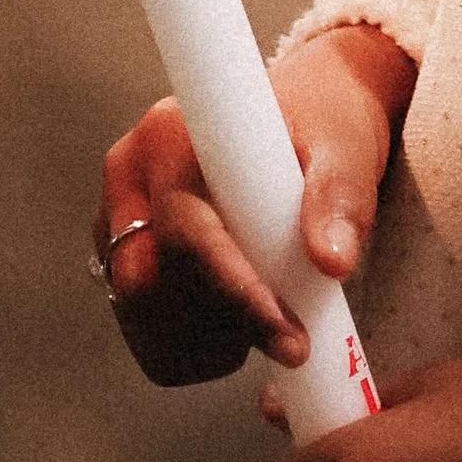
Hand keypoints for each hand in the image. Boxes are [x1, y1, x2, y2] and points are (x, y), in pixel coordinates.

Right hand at [93, 25, 416, 386]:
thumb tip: (331, 262)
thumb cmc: (322, 122)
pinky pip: (138, 323)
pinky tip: (236, 335)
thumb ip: (337, 197)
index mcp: (170, 135)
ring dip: (201, 343)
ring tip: (271, 328)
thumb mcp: (344, 148)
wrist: (307, 113)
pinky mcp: (124, 251)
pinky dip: (185, 349)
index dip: (234, 291)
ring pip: (136, 311)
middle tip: (292, 343)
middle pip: (145, 281)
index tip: (288, 334)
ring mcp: (117, 216)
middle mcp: (130, 174)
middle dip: (216, 326)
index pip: (185, 232)